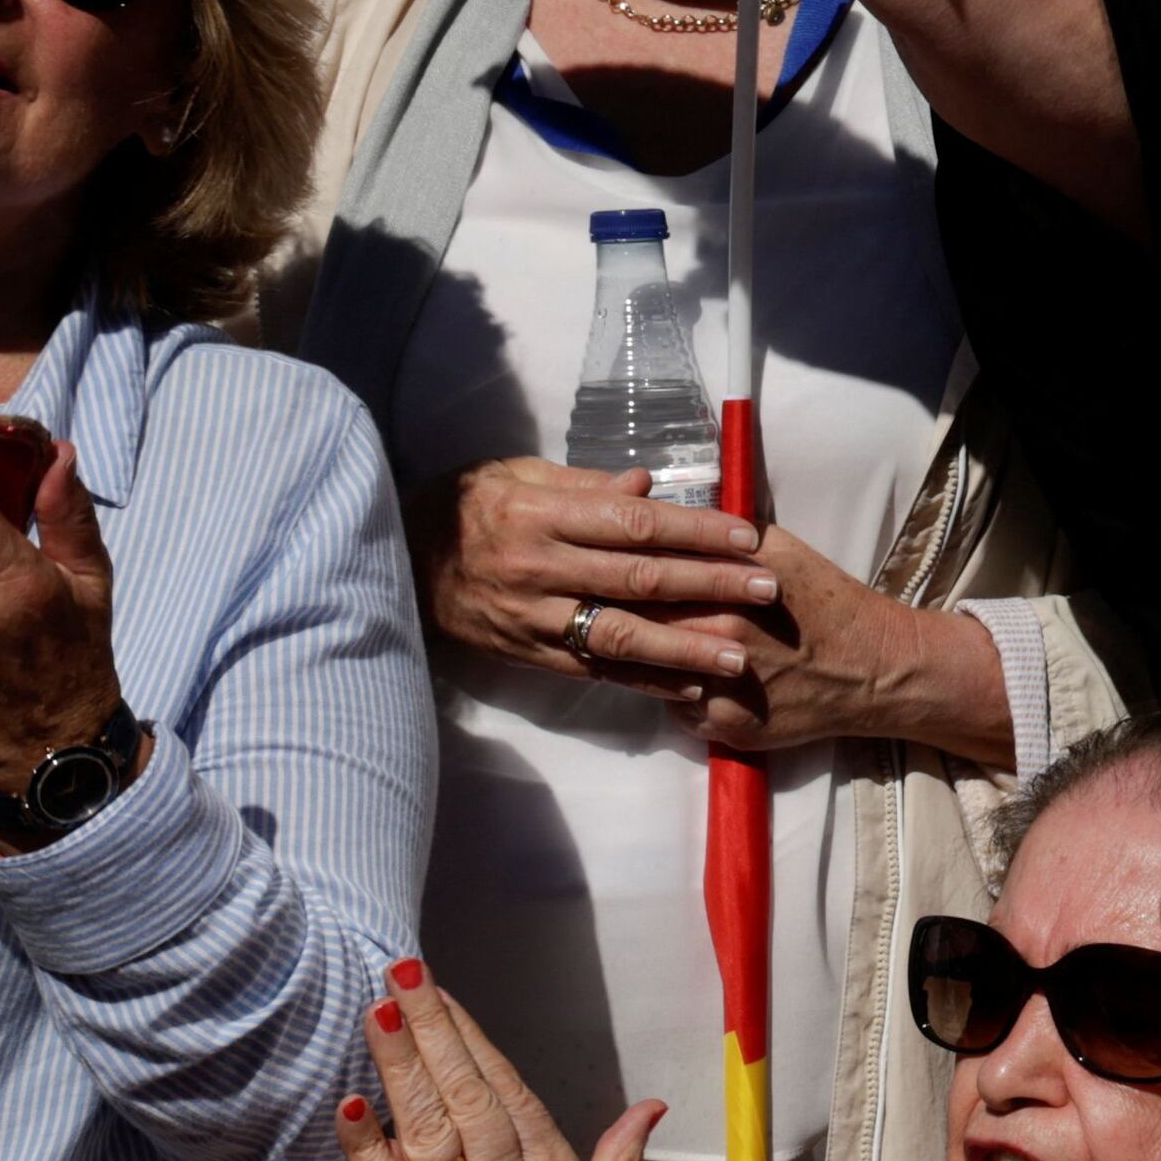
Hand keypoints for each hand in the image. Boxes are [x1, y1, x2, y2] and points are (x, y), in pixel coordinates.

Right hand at [411, 458, 782, 690]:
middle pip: (639, 578)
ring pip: (619, 634)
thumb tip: (647, 484)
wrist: (393, 559)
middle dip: (709, 585)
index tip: (748, 537)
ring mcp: (533, 616)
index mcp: (542, 515)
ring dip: (685, 648)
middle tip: (766, 591)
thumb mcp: (516, 475)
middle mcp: (540, 567)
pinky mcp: (527, 652)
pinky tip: (689, 686)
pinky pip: (592, 668)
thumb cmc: (465, 506)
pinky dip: (643, 679)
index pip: (633, 524)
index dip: (695, 531)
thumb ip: (585, 482)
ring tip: (739, 657)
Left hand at [612, 515, 999, 755]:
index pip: (639, 578)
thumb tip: (660, 508)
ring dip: (623, 657)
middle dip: (604, 614)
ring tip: (608, 641)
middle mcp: (713, 641)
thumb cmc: (824, 599)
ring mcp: (715, 690)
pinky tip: (672, 677)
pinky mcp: (722, 728)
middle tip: (582, 602)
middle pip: (631, 627)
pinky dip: (667, 693)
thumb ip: (718, 531)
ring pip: (641, 673)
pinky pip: (672, 709)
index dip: (606, 571)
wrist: (872, 668)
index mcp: (721, 590)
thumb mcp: (778, 546)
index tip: (589, 565)